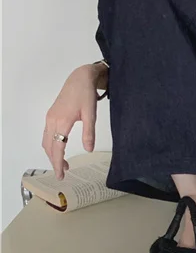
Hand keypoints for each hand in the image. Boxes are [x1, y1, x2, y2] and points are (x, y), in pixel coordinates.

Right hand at [43, 64, 102, 179]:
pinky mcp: (52, 115)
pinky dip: (51, 145)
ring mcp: (50, 118)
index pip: (57, 147)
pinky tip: (60, 149)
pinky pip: (48, 134)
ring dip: (52, 154)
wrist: (80, 78)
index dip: (58, 162)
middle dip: (54, 161)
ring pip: (46, 141)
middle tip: (63, 173)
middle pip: (49, 146)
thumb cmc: (86, 94)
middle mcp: (52, 120)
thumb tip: (88, 149)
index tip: (61, 174)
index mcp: (61, 121)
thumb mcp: (91, 115)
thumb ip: (89, 133)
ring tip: (64, 164)